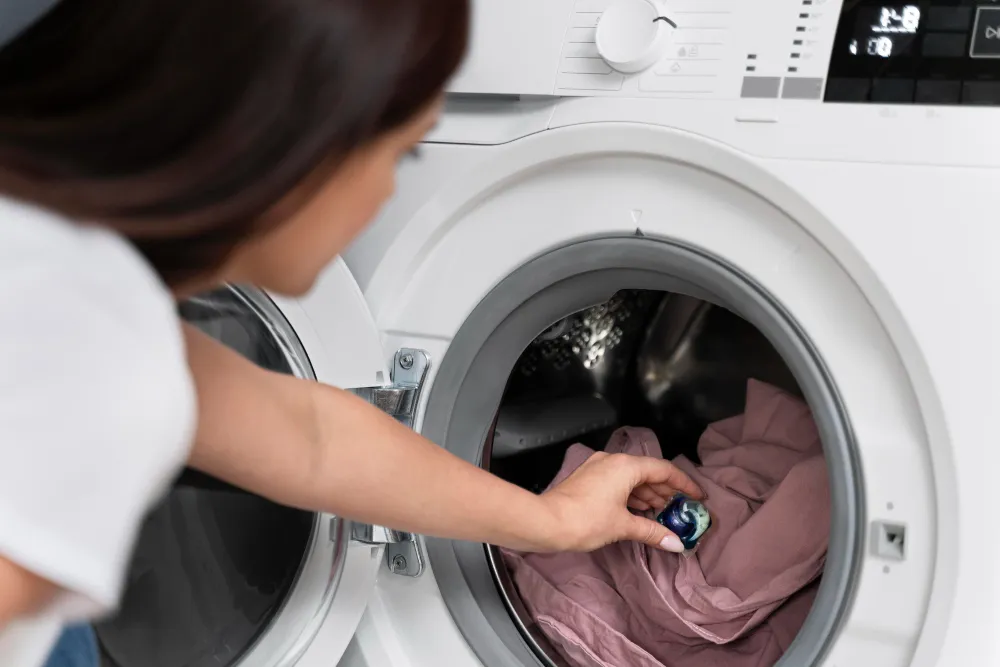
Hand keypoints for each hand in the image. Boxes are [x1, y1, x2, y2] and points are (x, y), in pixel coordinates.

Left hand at [538, 452, 704, 552]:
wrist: (546, 522)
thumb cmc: (586, 520)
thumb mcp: (623, 526)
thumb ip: (652, 532)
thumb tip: (676, 543)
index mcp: (626, 466)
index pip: (664, 469)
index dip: (684, 483)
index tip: (697, 496)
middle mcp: (613, 460)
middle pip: (648, 472)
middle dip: (666, 491)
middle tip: (681, 510)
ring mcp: (598, 468)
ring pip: (632, 478)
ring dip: (648, 495)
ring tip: (663, 514)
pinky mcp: (588, 478)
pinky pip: (618, 483)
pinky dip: (631, 496)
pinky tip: (639, 512)